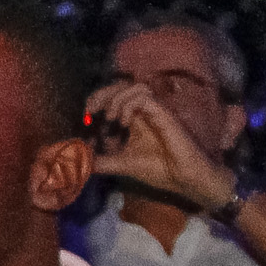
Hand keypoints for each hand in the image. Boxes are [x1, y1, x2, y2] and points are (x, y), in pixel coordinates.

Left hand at [84, 80, 236, 212]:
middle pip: (124, 86)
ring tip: (111, 117)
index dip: (98, 98)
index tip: (86, 113)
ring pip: (136, 87)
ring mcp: (156, 111)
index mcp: (136, 119)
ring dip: (117, 98)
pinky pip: (145, 98)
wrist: (185, 179)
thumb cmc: (160, 170)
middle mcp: (146, 111)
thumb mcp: (122, 164)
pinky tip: (124, 122)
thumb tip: (80, 162)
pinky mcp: (165, 115)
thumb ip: (102, 161)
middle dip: (102, 93)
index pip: (116, 96)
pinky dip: (129, 105)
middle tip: (90, 109)